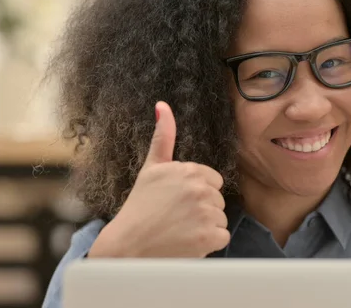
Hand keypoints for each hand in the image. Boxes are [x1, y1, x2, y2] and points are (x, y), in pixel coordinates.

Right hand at [88, 101, 229, 257]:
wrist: (128, 246)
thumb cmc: (140, 207)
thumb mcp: (151, 168)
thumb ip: (163, 137)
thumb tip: (162, 105)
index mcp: (190, 171)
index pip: (213, 182)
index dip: (197, 193)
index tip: (177, 202)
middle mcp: (200, 189)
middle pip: (218, 200)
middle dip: (202, 210)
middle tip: (176, 218)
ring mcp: (205, 213)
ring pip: (220, 218)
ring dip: (205, 227)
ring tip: (180, 231)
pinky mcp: (209, 237)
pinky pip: (222, 237)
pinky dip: (209, 244)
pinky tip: (188, 242)